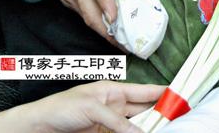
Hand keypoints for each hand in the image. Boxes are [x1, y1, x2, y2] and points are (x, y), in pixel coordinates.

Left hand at [0, 81, 165, 132]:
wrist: (38, 127)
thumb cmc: (61, 109)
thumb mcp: (91, 110)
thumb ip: (117, 122)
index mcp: (113, 90)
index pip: (144, 91)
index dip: (162, 93)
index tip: (180, 97)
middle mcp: (115, 105)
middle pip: (144, 110)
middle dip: (160, 114)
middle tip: (178, 118)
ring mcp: (110, 123)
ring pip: (137, 126)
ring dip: (149, 128)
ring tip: (166, 129)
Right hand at [26, 0, 125, 43]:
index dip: (105, 2)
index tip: (115, 17)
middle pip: (90, 11)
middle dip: (107, 30)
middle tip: (127, 43)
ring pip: (85, 17)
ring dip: (101, 33)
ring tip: (121, 45)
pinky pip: (80, 15)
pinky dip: (94, 26)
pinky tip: (108, 34)